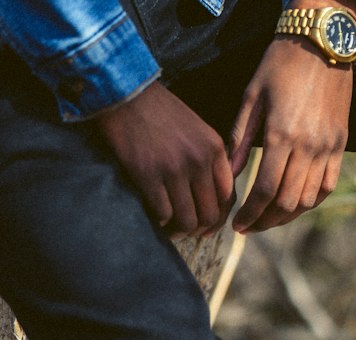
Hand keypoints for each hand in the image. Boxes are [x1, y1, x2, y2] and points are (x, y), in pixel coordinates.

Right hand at [96, 83, 234, 235]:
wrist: (124, 90)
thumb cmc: (159, 111)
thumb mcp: (197, 129)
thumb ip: (209, 159)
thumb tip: (213, 196)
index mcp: (214, 149)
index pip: (228, 197)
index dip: (219, 217)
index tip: (208, 225)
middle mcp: (199, 161)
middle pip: (210, 214)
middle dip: (200, 229)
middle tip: (188, 230)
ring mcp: (174, 169)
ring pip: (188, 220)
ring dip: (180, 230)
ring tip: (171, 228)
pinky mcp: (148, 174)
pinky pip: (164, 213)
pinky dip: (161, 221)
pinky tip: (156, 217)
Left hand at [230, 38, 351, 233]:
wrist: (321, 44)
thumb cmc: (280, 64)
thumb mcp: (252, 95)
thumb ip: (240, 137)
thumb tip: (231, 174)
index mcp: (281, 136)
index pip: (265, 190)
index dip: (250, 214)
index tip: (238, 225)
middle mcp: (307, 148)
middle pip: (287, 203)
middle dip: (266, 221)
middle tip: (250, 227)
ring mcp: (327, 149)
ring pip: (308, 200)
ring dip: (287, 216)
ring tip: (270, 218)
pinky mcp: (341, 146)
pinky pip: (328, 187)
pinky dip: (311, 202)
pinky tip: (296, 204)